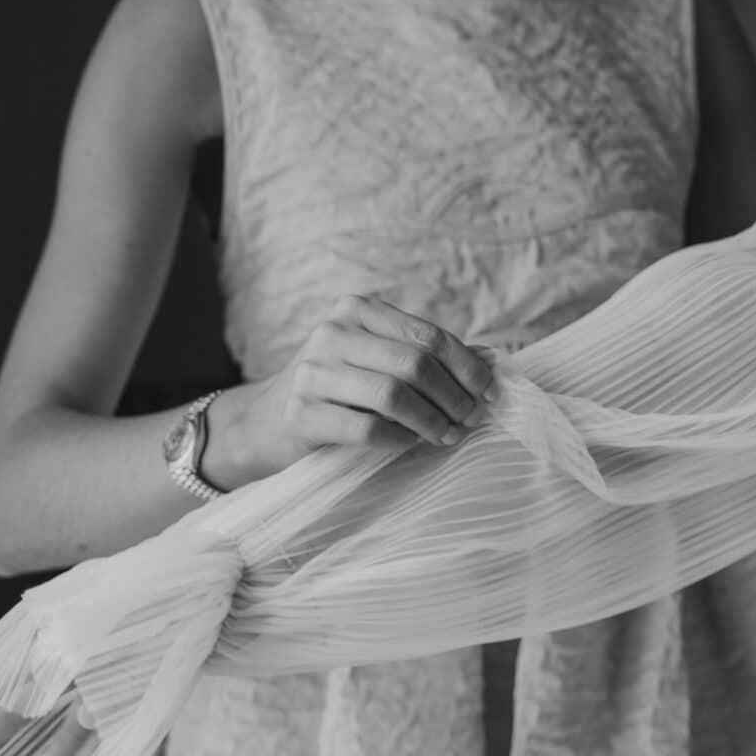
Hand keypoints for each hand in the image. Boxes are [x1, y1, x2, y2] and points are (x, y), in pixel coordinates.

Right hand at [209, 293, 493, 487]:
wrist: (263, 422)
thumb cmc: (336, 389)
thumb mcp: (375, 360)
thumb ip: (423, 355)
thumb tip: (492, 360)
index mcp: (357, 311)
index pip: (428, 336)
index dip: (466, 366)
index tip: (488, 392)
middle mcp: (331, 333)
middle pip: (414, 364)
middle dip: (454, 396)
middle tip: (471, 419)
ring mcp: (311, 373)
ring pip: (392, 395)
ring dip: (432, 421)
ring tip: (449, 436)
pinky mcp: (300, 413)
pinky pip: (366, 428)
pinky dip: (399, 439)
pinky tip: (411, 444)